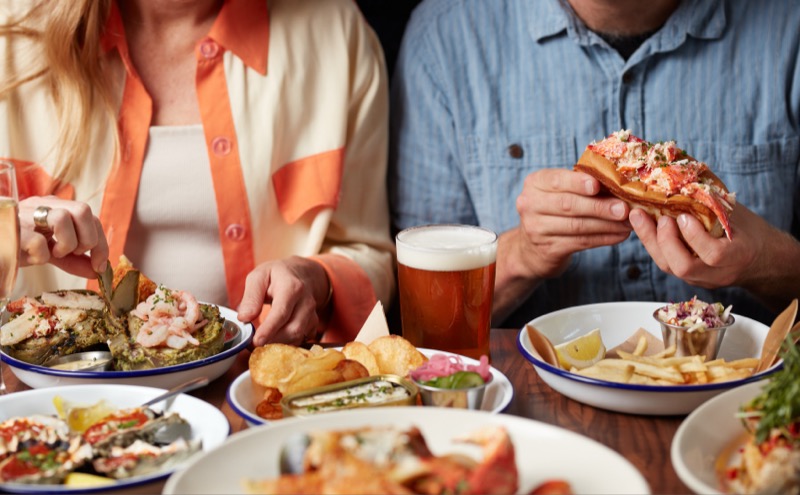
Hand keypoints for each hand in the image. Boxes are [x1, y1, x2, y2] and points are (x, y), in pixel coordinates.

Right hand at [18, 196, 108, 277]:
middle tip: (74, 254)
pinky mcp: (12, 229)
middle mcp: (42, 205)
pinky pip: (38, 242)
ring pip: (62, 218)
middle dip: (88, 239)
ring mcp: (25, 214)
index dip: (101, 243)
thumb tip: (99, 272)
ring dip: (66, 244)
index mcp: (55, 206)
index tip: (100, 265)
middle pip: (83, 210)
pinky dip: (41, 256)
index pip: (91, 217)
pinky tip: (31, 257)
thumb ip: (74, 260)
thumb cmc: (18, 245)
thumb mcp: (50, 251)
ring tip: (53, 253)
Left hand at [237, 256, 330, 345]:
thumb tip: (244, 318)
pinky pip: (301, 339)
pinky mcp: (313, 324)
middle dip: (273, 341)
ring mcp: (312, 314)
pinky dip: (287, 344)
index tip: (256, 341)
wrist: (302, 273)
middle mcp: (306, 302)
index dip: (269, 329)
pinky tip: (275, 340)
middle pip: (293, 329)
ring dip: (279, 344)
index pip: (281, 312)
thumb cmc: (277, 275)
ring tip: (262, 342)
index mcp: (292, 287)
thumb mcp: (259, 276)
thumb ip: (251, 297)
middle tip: (252, 344)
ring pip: (298, 337)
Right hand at [511, 168, 632, 279]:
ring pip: (577, 225)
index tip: (598, 185)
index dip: (577, 183)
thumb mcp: (559, 191)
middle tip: (624, 208)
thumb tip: (617, 183)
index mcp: (535, 183)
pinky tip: (619, 235)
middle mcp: (530, 204)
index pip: (557, 181)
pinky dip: (603, 238)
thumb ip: (579, 184)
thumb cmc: (554, 210)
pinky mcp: (547, 249)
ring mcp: (536, 228)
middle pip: (568, 205)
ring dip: (607, 225)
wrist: (531, 247)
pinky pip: (580, 242)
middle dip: (599, 206)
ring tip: (628, 223)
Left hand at [629, 204, 765, 288]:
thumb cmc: (749, 231)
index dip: (695, 237)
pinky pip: (666, 263)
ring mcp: (701, 279)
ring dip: (651, 241)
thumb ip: (713, 204)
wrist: (761, 259)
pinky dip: (653, 244)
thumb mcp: (737, 215)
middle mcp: (717, 274)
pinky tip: (644, 226)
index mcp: (738, 256)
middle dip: (665, 240)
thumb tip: (686, 170)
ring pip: (669, 268)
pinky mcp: (688, 278)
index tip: (683, 217)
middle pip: (684, 268)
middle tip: (656, 216)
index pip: (714, 255)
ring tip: (640, 217)